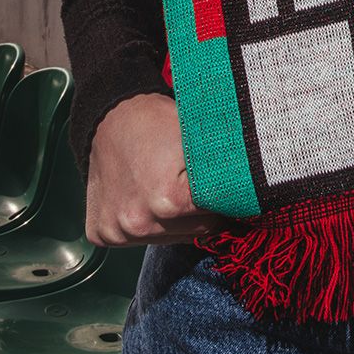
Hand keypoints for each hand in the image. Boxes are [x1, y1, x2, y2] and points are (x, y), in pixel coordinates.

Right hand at [85, 92, 218, 246]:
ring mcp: (118, 232)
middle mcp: (139, 223)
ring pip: (168, 237)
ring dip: (173, 220)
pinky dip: (146, 221)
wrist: (109, 115)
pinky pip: (136, 238)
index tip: (224, 187)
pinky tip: (143, 196)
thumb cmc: (158, 121)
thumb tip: (252, 190)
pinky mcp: (101, 234)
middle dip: (199, 212)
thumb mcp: (197, 137)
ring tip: (166, 186)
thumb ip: (223, 168)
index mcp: (168, 200)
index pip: (215, 216)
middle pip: (193, 231)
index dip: (223, 199)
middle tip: (193, 184)